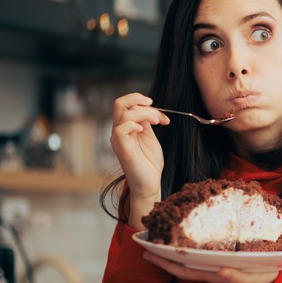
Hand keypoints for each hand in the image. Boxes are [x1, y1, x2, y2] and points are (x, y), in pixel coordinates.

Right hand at [110, 93, 169, 225]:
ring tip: (157, 121)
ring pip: (123, 112)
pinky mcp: (122, 148)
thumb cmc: (149, 163)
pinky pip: (121, 128)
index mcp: (125, 128)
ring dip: (144, 112)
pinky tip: (144, 130)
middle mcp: (119, 131)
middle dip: (138, 99)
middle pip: (119, 103)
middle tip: (154, 106)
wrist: (150, 183)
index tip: (162, 117)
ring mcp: (118, 139)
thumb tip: (149, 108)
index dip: (145, 104)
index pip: (127, 105)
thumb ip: (146, 123)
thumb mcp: (149, 137)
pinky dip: (134, 124)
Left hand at [143, 252, 278, 282]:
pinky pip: (200, 256)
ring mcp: (215, 267)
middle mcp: (211, 271)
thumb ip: (237, 277)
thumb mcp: (253, 279)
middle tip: (146, 244)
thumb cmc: (263, 280)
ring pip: (189, 261)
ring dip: (173, 253)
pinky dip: (188, 249)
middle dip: (163, 258)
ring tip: (160, 240)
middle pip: (181, 266)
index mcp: (215, 274)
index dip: (166, 262)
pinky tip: (184, 241)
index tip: (150, 252)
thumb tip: (220, 270)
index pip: (185, 270)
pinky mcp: (222, 261)